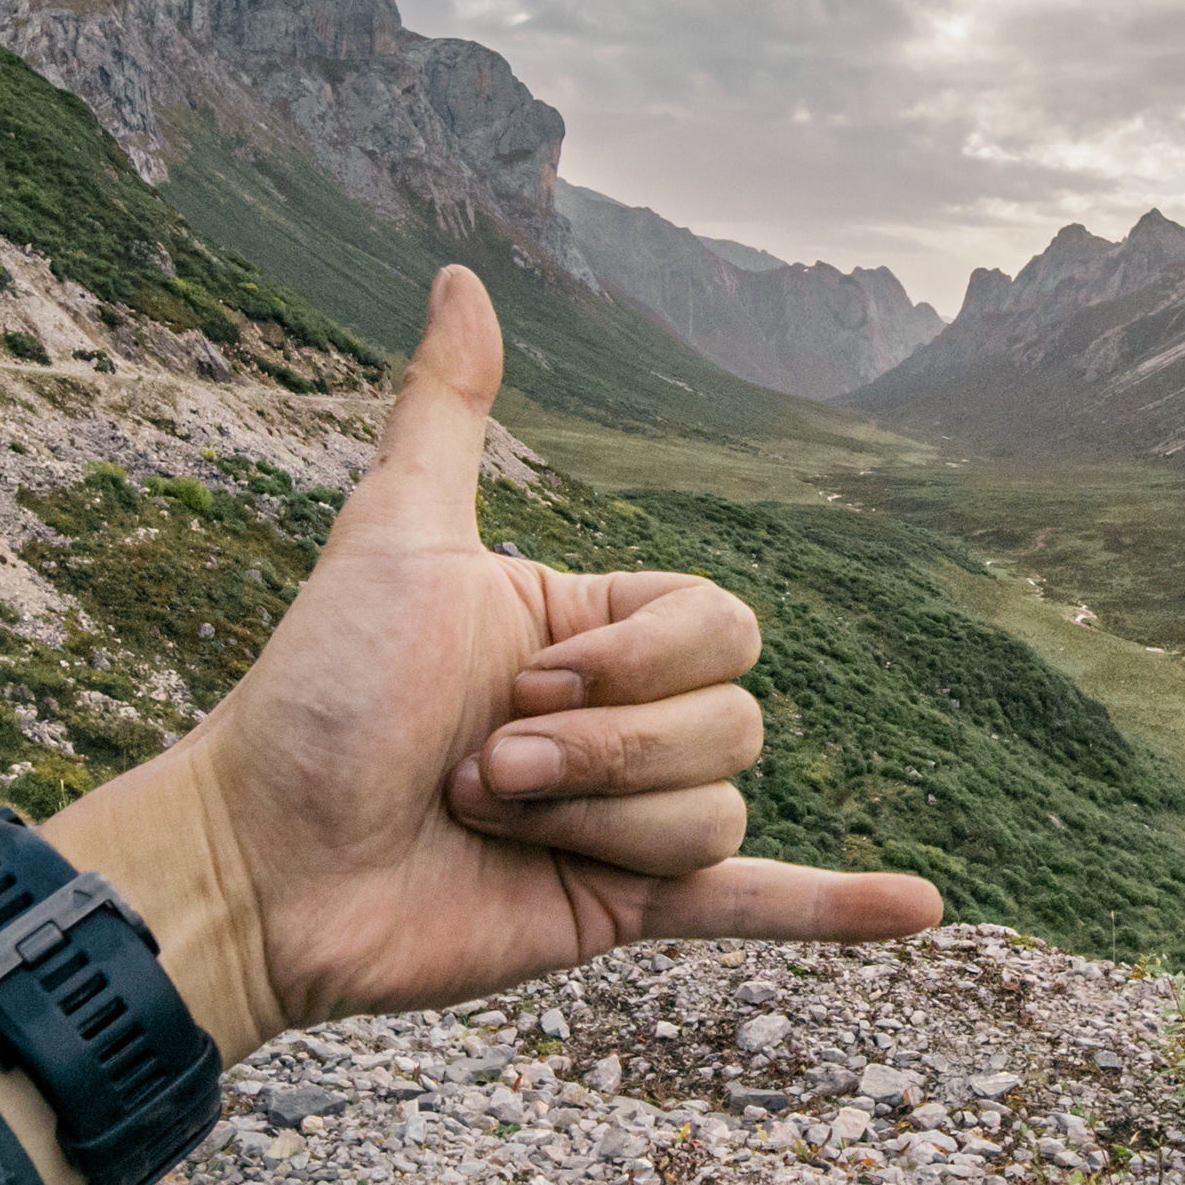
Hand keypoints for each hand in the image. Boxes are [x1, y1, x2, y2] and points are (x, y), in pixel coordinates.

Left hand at [41, 265, 940, 1057]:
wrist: (265, 862)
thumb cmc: (317, 697)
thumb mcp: (394, 535)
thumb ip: (447, 413)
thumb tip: (460, 273)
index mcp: (592, 630)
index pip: (720, 621)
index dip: (639, 658)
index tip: (519, 676)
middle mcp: (624, 722)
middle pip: (733, 719)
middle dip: (610, 748)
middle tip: (485, 763)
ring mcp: (628, 822)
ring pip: (720, 807)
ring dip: (602, 820)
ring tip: (491, 822)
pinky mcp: (623, 910)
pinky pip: (756, 902)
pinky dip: (838, 908)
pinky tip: (920, 910)